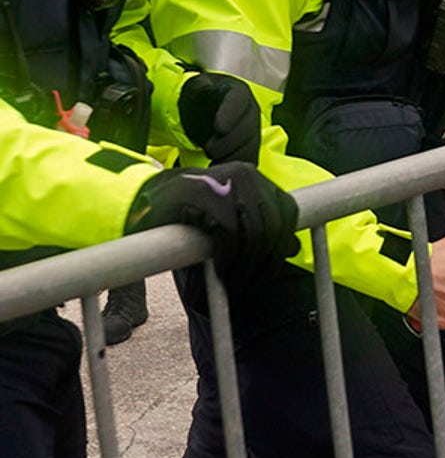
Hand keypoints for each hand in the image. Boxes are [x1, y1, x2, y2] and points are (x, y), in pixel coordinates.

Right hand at [125, 164, 298, 281]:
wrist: (137, 205)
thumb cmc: (185, 216)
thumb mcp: (227, 220)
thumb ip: (258, 227)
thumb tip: (295, 247)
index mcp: (254, 176)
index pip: (287, 211)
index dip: (281, 245)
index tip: (266, 271)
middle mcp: (245, 173)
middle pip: (273, 224)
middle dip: (265, 260)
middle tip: (249, 285)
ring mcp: (224, 180)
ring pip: (255, 231)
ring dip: (246, 266)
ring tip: (234, 285)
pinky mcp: (203, 194)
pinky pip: (229, 234)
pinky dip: (228, 260)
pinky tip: (220, 276)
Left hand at [179, 72, 263, 163]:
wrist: (206, 110)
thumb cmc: (201, 98)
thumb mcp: (197, 88)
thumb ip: (199, 87)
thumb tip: (202, 86)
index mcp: (238, 92)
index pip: (238, 100)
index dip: (230, 114)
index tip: (219, 128)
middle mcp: (251, 111)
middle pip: (247, 128)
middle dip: (229, 142)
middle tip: (209, 151)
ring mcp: (253, 130)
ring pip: (251, 146)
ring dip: (233, 158)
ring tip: (213, 165)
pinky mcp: (250, 147)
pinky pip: (249, 159)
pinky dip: (236, 167)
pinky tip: (221, 170)